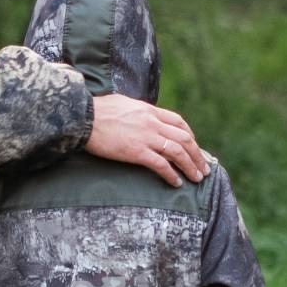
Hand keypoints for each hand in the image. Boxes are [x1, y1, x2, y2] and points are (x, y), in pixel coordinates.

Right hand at [85, 93, 207, 185]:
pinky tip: (176, 183)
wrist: (83, 116)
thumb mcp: (123, 103)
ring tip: (197, 178)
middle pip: (184, 138)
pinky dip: (171, 174)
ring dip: (190, 166)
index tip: (194, 146)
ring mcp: (146, 137)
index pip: (178, 122)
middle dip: (197, 154)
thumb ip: (136, 111)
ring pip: (178, 152)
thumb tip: (138, 115)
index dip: (190, 135)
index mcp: (149, 110)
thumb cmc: (97, 110)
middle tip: (203, 167)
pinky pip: (161, 165)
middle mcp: (152, 123)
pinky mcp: (136, 151)